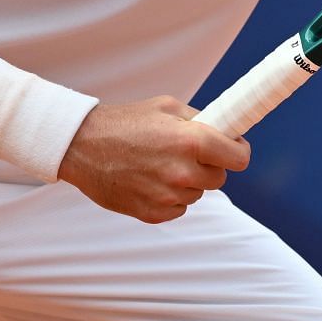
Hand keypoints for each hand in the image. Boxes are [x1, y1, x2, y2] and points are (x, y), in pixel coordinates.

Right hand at [57, 96, 250, 223]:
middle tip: (188, 154)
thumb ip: (200, 120)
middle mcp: (183, 171)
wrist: (82, 145)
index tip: (233, 149)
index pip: (239, 158)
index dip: (238, 152)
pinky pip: (178, 209)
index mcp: (191, 140)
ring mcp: (167, 196)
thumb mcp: (166, 107)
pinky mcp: (152, 214)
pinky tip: (149, 180)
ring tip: (159, 165)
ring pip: (196, 194)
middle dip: (209, 166)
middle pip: (219, 179)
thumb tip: (226, 131)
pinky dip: (169, 198)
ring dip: (187, 183)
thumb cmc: (124, 122)